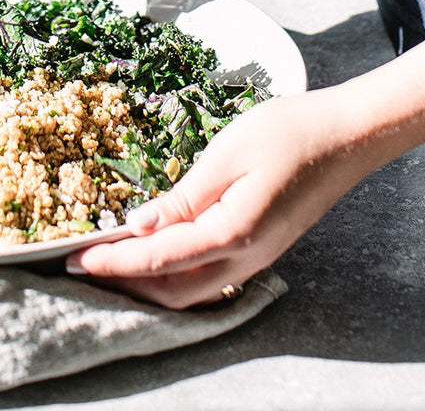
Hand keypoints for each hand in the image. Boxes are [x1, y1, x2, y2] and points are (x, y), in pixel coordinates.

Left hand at [65, 30, 424, 308]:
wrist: (349, 135)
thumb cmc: (290, 132)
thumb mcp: (227, 155)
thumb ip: (182, 198)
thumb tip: (137, 227)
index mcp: (234, 231)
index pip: (158, 259)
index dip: (113, 262)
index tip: (75, 259)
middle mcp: (246, 257)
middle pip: (171, 291)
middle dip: (123, 283)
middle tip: (82, 267)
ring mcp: (256, 258)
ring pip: (190, 291)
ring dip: (146, 285)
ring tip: (109, 266)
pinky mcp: (260, 249)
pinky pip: (208, 277)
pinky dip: (172, 276)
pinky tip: (153, 257)